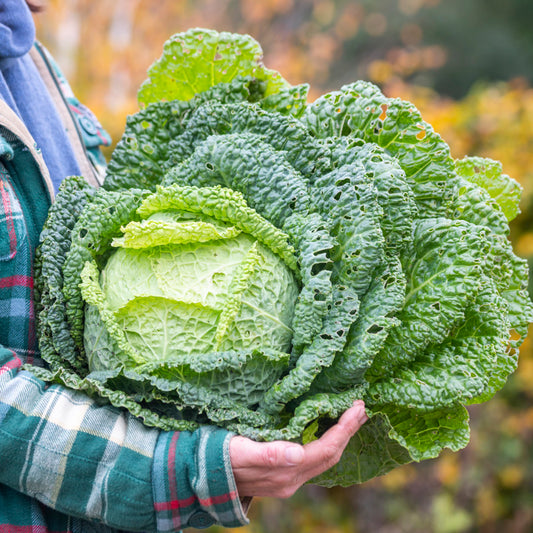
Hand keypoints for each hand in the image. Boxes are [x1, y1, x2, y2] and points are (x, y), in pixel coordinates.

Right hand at [229, 400, 367, 497]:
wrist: (204, 476)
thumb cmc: (219, 456)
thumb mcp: (240, 450)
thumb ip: (268, 454)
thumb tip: (296, 452)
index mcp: (285, 472)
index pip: (326, 449)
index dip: (344, 429)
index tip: (357, 407)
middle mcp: (292, 480)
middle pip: (331, 456)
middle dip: (349, 431)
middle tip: (361, 407)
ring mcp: (289, 480)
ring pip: (325, 458)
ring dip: (341, 436)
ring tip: (351, 416)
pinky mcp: (284, 475)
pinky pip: (315, 458)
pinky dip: (327, 441)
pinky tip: (326, 429)